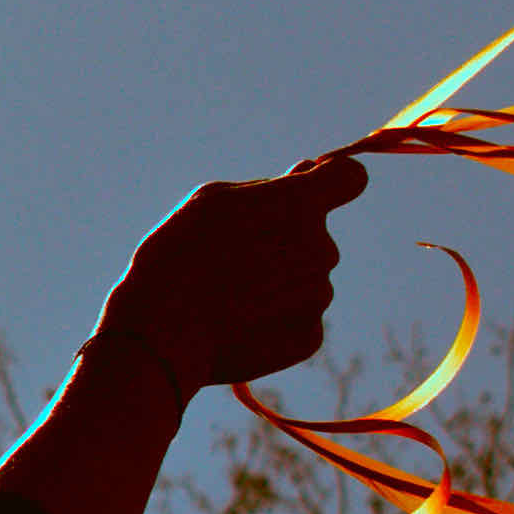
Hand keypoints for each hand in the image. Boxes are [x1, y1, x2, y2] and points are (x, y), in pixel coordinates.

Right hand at [97, 157, 365, 394]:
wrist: (164, 330)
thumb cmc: (179, 254)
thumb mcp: (212, 200)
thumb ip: (267, 187)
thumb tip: (304, 177)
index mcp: (300, 203)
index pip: (350, 177)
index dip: (333, 182)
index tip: (313, 189)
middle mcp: (321, 247)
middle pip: (316, 237)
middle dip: (285, 243)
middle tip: (233, 259)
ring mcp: (319, 295)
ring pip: (307, 280)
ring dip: (279, 284)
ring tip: (228, 297)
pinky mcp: (310, 337)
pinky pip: (300, 319)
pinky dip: (276, 320)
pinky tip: (238, 324)